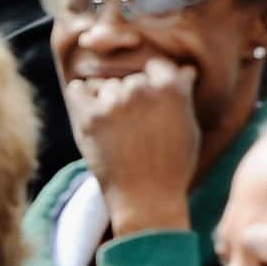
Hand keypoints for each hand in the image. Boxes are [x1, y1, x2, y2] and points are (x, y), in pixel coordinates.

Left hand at [67, 60, 202, 236]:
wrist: (147, 199)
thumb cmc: (173, 167)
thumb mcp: (188, 128)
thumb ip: (182, 95)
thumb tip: (185, 69)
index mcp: (171, 88)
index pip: (157, 65)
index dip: (153, 82)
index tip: (150, 101)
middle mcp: (142, 89)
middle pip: (131, 79)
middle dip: (132, 97)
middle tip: (135, 125)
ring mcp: (115, 102)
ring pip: (107, 86)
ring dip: (109, 101)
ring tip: (117, 131)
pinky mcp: (90, 117)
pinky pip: (78, 90)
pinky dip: (82, 98)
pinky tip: (94, 117)